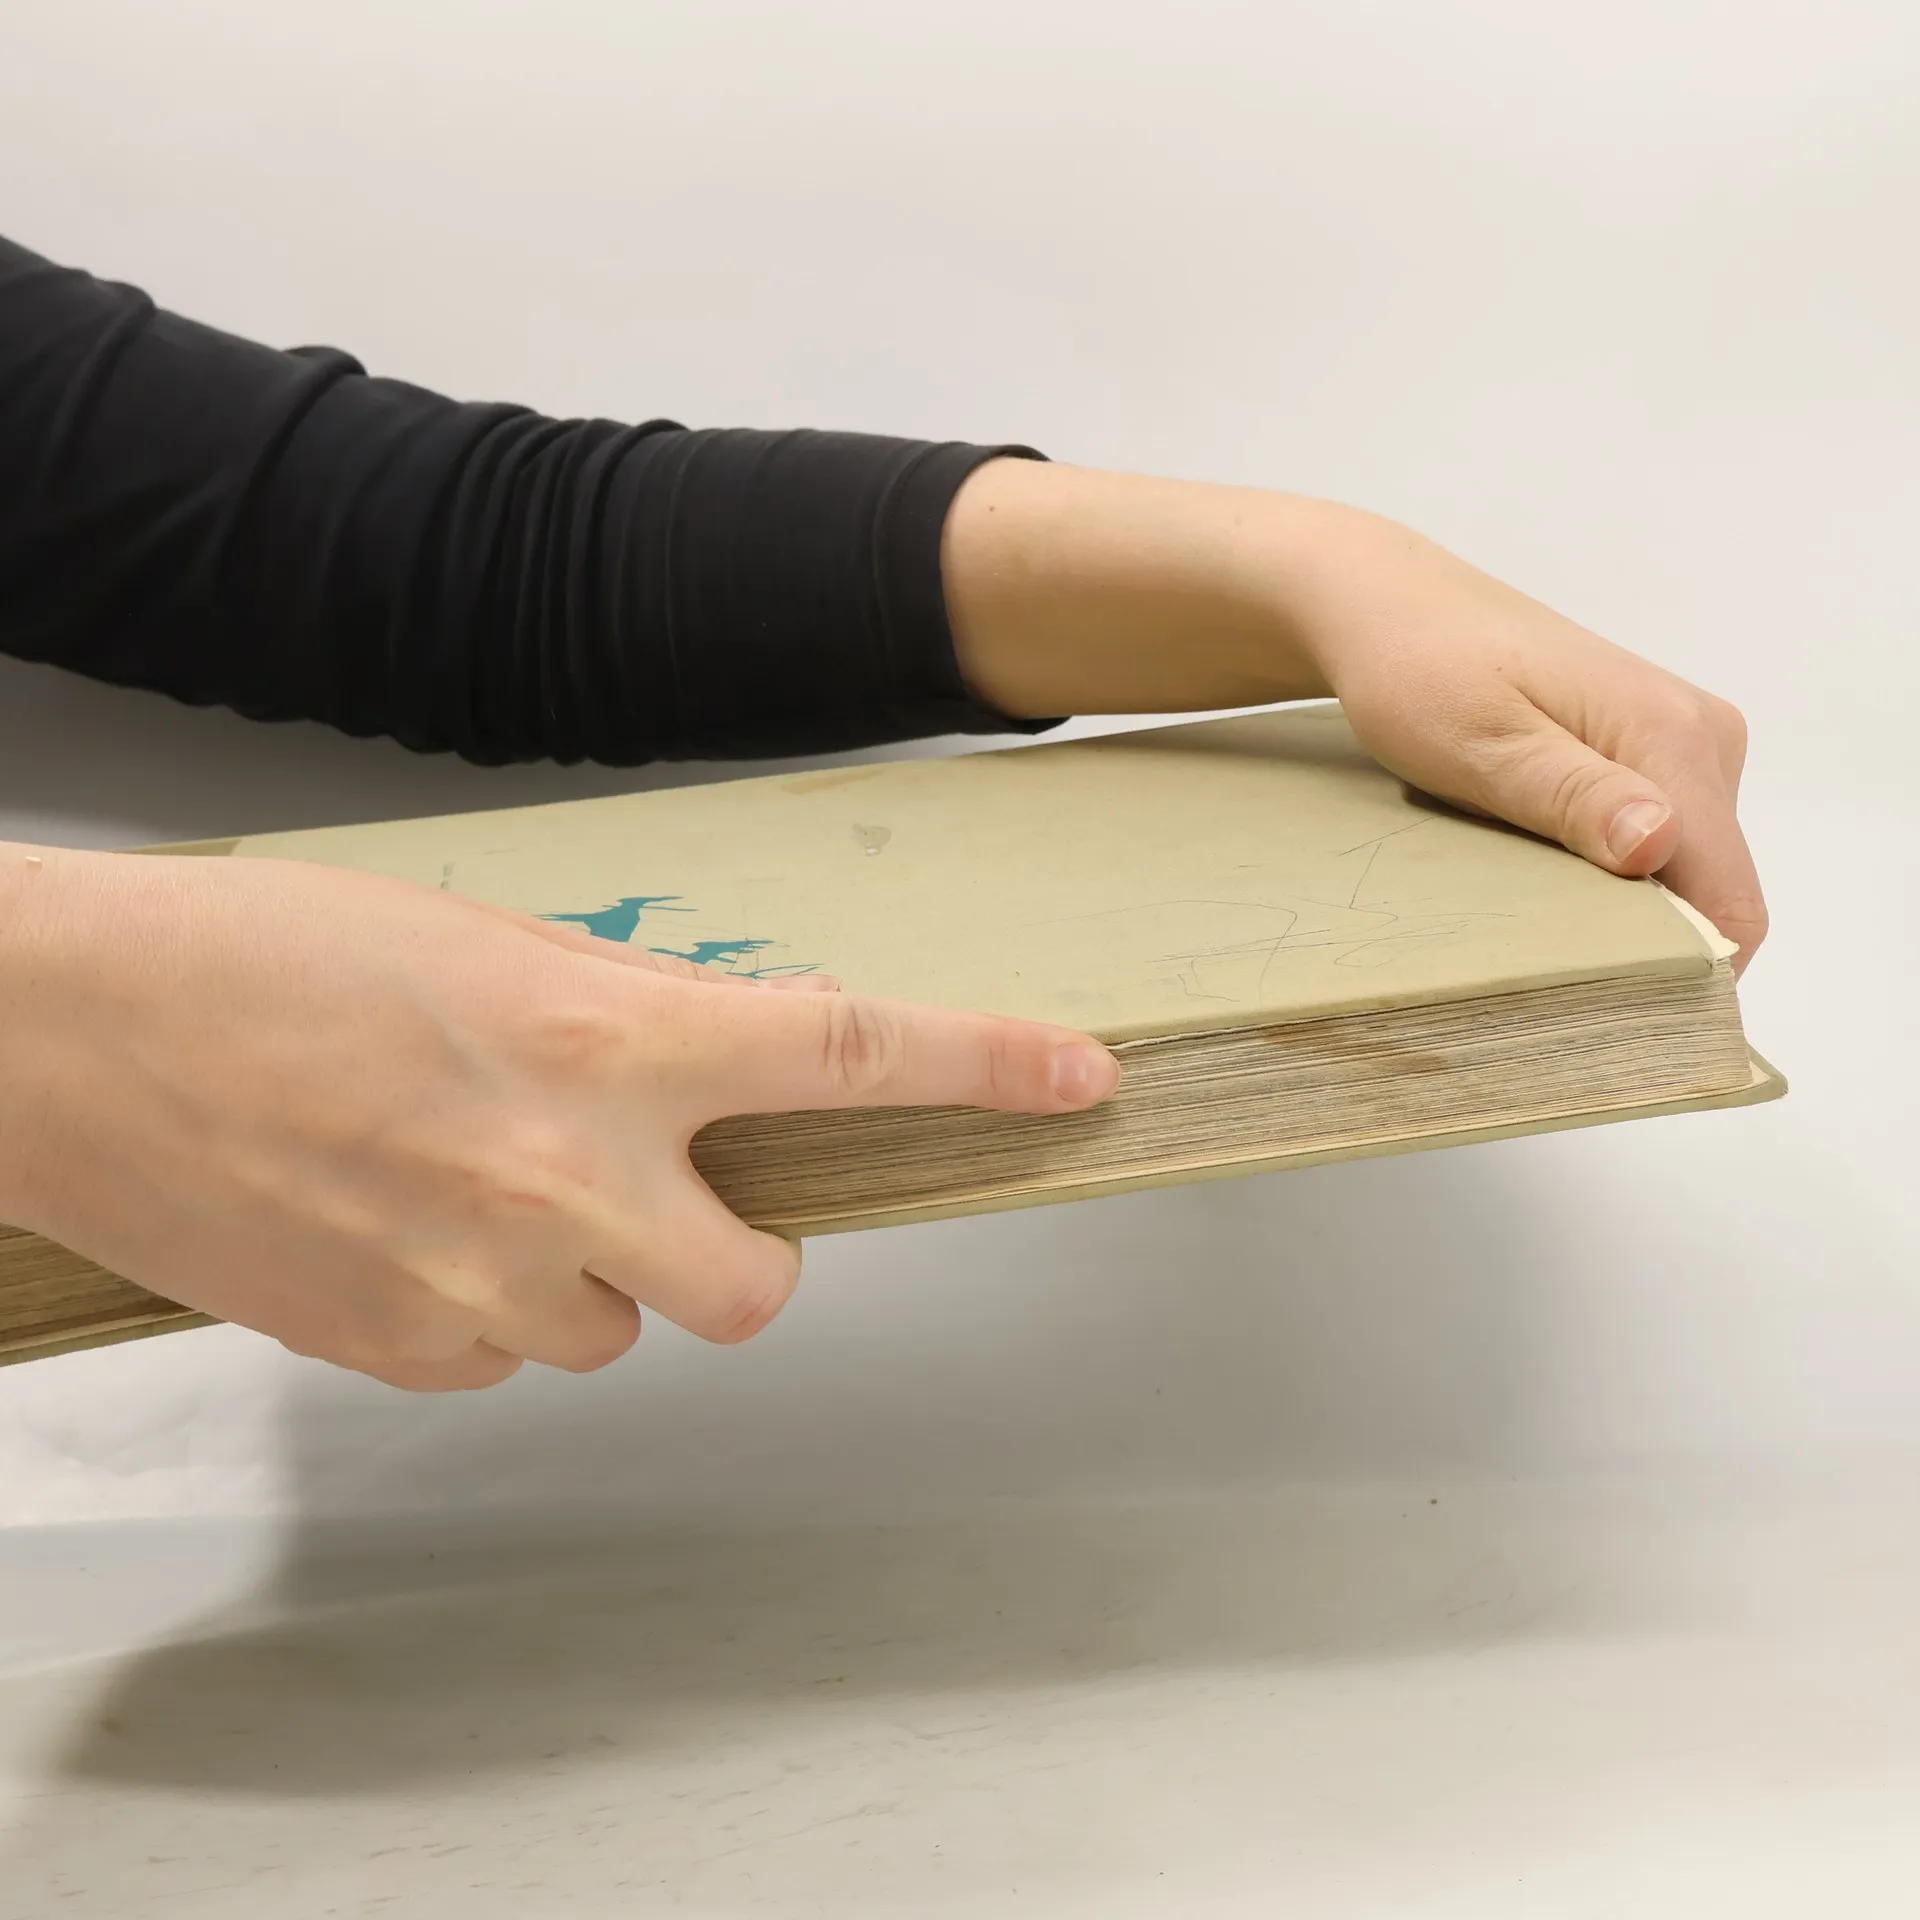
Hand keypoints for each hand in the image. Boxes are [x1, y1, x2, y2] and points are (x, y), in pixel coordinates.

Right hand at [0, 846, 1119, 1389]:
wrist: (79, 1039)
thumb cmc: (273, 959)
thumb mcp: (489, 948)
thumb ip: (628, 1023)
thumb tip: (725, 1075)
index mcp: (601, 1038)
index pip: (845, 1050)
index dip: (981, 1064)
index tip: (1075, 1075)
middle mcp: (565, 1174)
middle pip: (759, 1290)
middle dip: (745, 1254)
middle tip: (671, 1191)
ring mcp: (481, 1282)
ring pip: (621, 1328)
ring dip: (589, 1270)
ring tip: (472, 1181)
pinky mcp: (402, 1351)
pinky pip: (509, 1357)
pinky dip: (490, 1307)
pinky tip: (406, 1227)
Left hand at [1269, 502, 1765, 966]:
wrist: (1386, 606)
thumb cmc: (1419, 670)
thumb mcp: (1482, 745)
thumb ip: (1573, 798)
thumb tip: (1660, 843)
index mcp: (1671, 736)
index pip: (1729, 895)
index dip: (1686, 966)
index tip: (1614, 1004)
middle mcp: (1701, 734)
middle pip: (1713, 885)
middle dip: (1649, 936)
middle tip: (1545, 954)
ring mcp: (1681, 737)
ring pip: (1686, 865)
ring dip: (1623, 902)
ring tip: (1528, 899)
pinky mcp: (1650, 745)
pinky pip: (1658, 834)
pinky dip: (1609, 868)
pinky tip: (1540, 864)